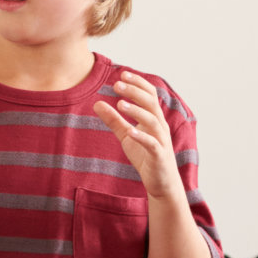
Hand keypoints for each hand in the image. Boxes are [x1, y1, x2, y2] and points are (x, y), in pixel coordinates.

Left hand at [93, 72, 183, 200]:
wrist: (161, 183)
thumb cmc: (146, 156)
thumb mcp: (126, 136)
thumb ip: (114, 120)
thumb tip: (96, 103)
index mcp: (154, 118)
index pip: (150, 95)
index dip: (138, 83)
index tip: (122, 74)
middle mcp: (160, 126)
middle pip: (151, 103)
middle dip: (134, 92)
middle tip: (116, 84)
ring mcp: (161, 140)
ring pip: (153, 121)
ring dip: (136, 110)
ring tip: (120, 104)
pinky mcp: (159, 155)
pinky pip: (152, 143)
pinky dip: (141, 136)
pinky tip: (130, 131)